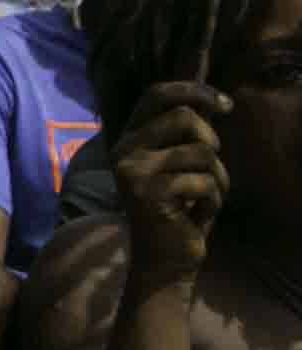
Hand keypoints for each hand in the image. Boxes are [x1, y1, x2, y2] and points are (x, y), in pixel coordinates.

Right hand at [119, 82, 229, 280]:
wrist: (165, 259)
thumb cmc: (179, 209)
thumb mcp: (180, 164)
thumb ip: (185, 135)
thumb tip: (213, 100)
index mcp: (129, 139)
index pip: (156, 95)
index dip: (193, 91)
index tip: (225, 104)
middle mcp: (124, 150)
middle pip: (184, 117)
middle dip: (212, 141)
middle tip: (210, 167)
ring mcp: (133, 171)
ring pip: (201, 151)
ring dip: (217, 177)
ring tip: (204, 197)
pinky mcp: (149, 193)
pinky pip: (204, 181)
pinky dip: (214, 199)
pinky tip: (198, 213)